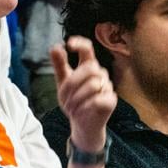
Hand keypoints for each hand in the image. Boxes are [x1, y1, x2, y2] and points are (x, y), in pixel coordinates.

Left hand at [50, 36, 116, 152]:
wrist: (81, 124)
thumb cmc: (73, 101)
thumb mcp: (62, 82)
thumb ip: (59, 65)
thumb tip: (55, 47)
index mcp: (87, 66)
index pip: (87, 49)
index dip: (80, 43)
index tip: (69, 44)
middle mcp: (100, 73)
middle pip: (89, 69)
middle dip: (72, 84)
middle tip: (64, 100)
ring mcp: (107, 86)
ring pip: (92, 85)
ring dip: (77, 99)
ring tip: (71, 108)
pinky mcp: (111, 100)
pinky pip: (97, 99)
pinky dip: (85, 107)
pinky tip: (80, 112)